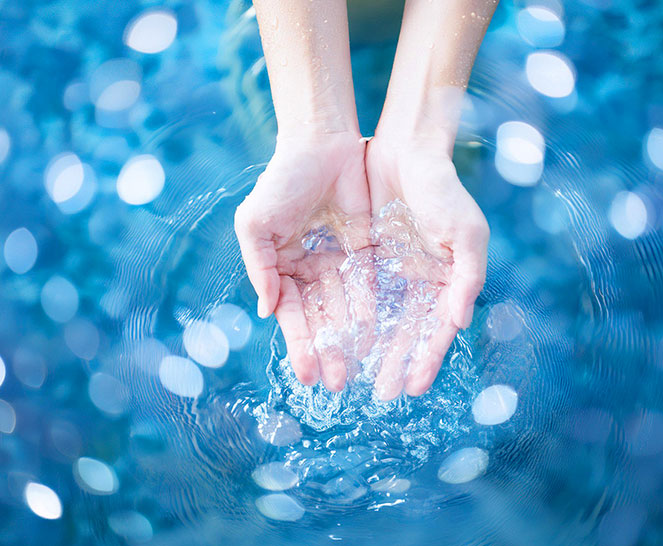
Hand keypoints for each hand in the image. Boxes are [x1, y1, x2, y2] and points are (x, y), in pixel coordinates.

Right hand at [235, 132, 374, 391]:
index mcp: (281, 266)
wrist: (322, 144)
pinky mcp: (365, 250)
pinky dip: (370, 310)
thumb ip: (260, 268)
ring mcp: (338, 261)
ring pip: (345, 308)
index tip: (305, 375)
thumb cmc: (282, 182)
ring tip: (355, 370)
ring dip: (349, 339)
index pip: (291, 314)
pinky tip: (374, 335)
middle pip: (320, 318)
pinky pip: (368, 285)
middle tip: (335, 385)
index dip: (299, 344)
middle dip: (326, 351)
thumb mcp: (256, 225)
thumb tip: (267, 312)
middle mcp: (309, 269)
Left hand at [365, 136, 488, 399]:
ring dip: (374, 347)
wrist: (406, 150)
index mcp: (449, 280)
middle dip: (397, 362)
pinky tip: (345, 338)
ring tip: (359, 375)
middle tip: (381, 394)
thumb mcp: (466, 233)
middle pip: (409, 331)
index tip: (413, 387)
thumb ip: (467, 279)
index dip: (427, 358)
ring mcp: (395, 270)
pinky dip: (355, 316)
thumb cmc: (444, 191)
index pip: (437, 329)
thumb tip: (459, 323)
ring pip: (384, 318)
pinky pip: (361, 293)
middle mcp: (423, 281)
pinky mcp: (369, 257)